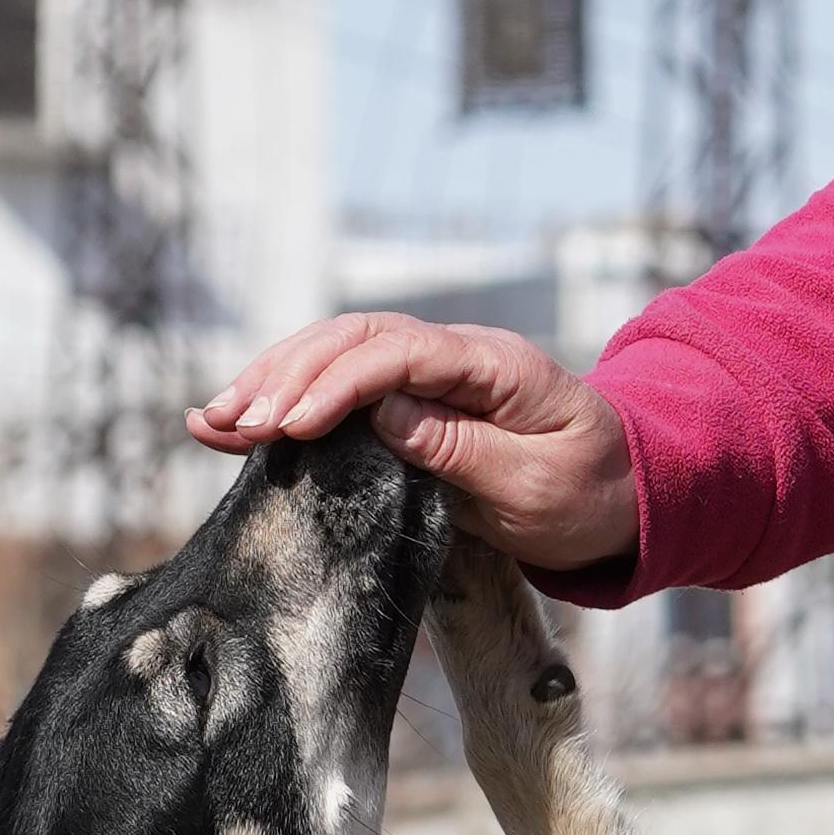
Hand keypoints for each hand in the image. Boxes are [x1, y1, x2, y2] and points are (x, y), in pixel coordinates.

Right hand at [188, 314, 634, 569]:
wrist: (621, 494)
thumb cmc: (587, 494)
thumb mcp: (537, 485)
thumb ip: (463, 448)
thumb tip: (385, 415)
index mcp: (492, 366)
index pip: (398, 353)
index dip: (338, 384)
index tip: (291, 426)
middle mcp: (453, 355)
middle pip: (352, 339)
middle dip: (284, 377)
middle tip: (230, 421)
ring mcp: (428, 374)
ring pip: (333, 355)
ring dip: (269, 384)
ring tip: (212, 422)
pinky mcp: (409, 403)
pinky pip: (337, 389)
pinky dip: (283, 404)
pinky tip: (233, 423)